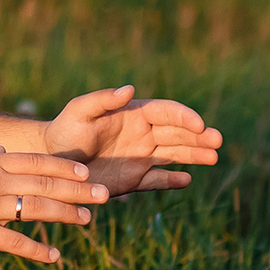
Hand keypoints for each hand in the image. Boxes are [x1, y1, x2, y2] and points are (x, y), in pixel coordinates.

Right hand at [0, 148, 107, 263]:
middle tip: (103, 195)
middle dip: (78, 190)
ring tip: (86, 221)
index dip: (64, 168)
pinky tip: (53, 257)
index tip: (86, 173)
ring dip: (65, 215)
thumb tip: (2, 152)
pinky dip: (36, 250)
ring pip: (36, 210)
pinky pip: (14, 242)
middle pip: (44, 184)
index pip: (36, 162)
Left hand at [40, 85, 222, 196]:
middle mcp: (142, 134)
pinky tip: (187, 179)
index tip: (199, 124)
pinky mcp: (134, 179)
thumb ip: (102, 100)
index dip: (184, 117)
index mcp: (133, 114)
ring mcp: (140, 157)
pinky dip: (172, 180)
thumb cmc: (64, 131)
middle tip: (218, 141)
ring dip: (194, 155)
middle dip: (198, 136)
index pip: (166, 112)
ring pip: (174, 155)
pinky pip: (158, 179)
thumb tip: (129, 89)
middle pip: (177, 133)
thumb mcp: (79, 112)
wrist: (52, 161)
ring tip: (214, 158)